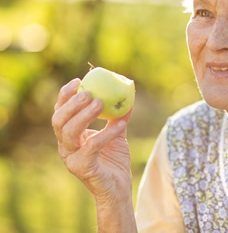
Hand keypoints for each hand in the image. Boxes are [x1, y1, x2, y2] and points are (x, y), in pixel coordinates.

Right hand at [52, 78, 132, 202]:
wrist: (118, 187)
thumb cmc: (113, 160)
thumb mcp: (116, 133)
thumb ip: (118, 116)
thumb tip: (128, 95)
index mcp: (70, 135)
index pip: (60, 112)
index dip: (65, 96)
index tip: (77, 81)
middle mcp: (66, 146)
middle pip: (58, 121)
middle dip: (71, 104)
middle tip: (88, 93)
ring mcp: (71, 158)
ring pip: (69, 133)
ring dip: (84, 115)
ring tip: (100, 103)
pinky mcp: (82, 168)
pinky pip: (92, 147)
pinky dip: (107, 134)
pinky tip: (122, 126)